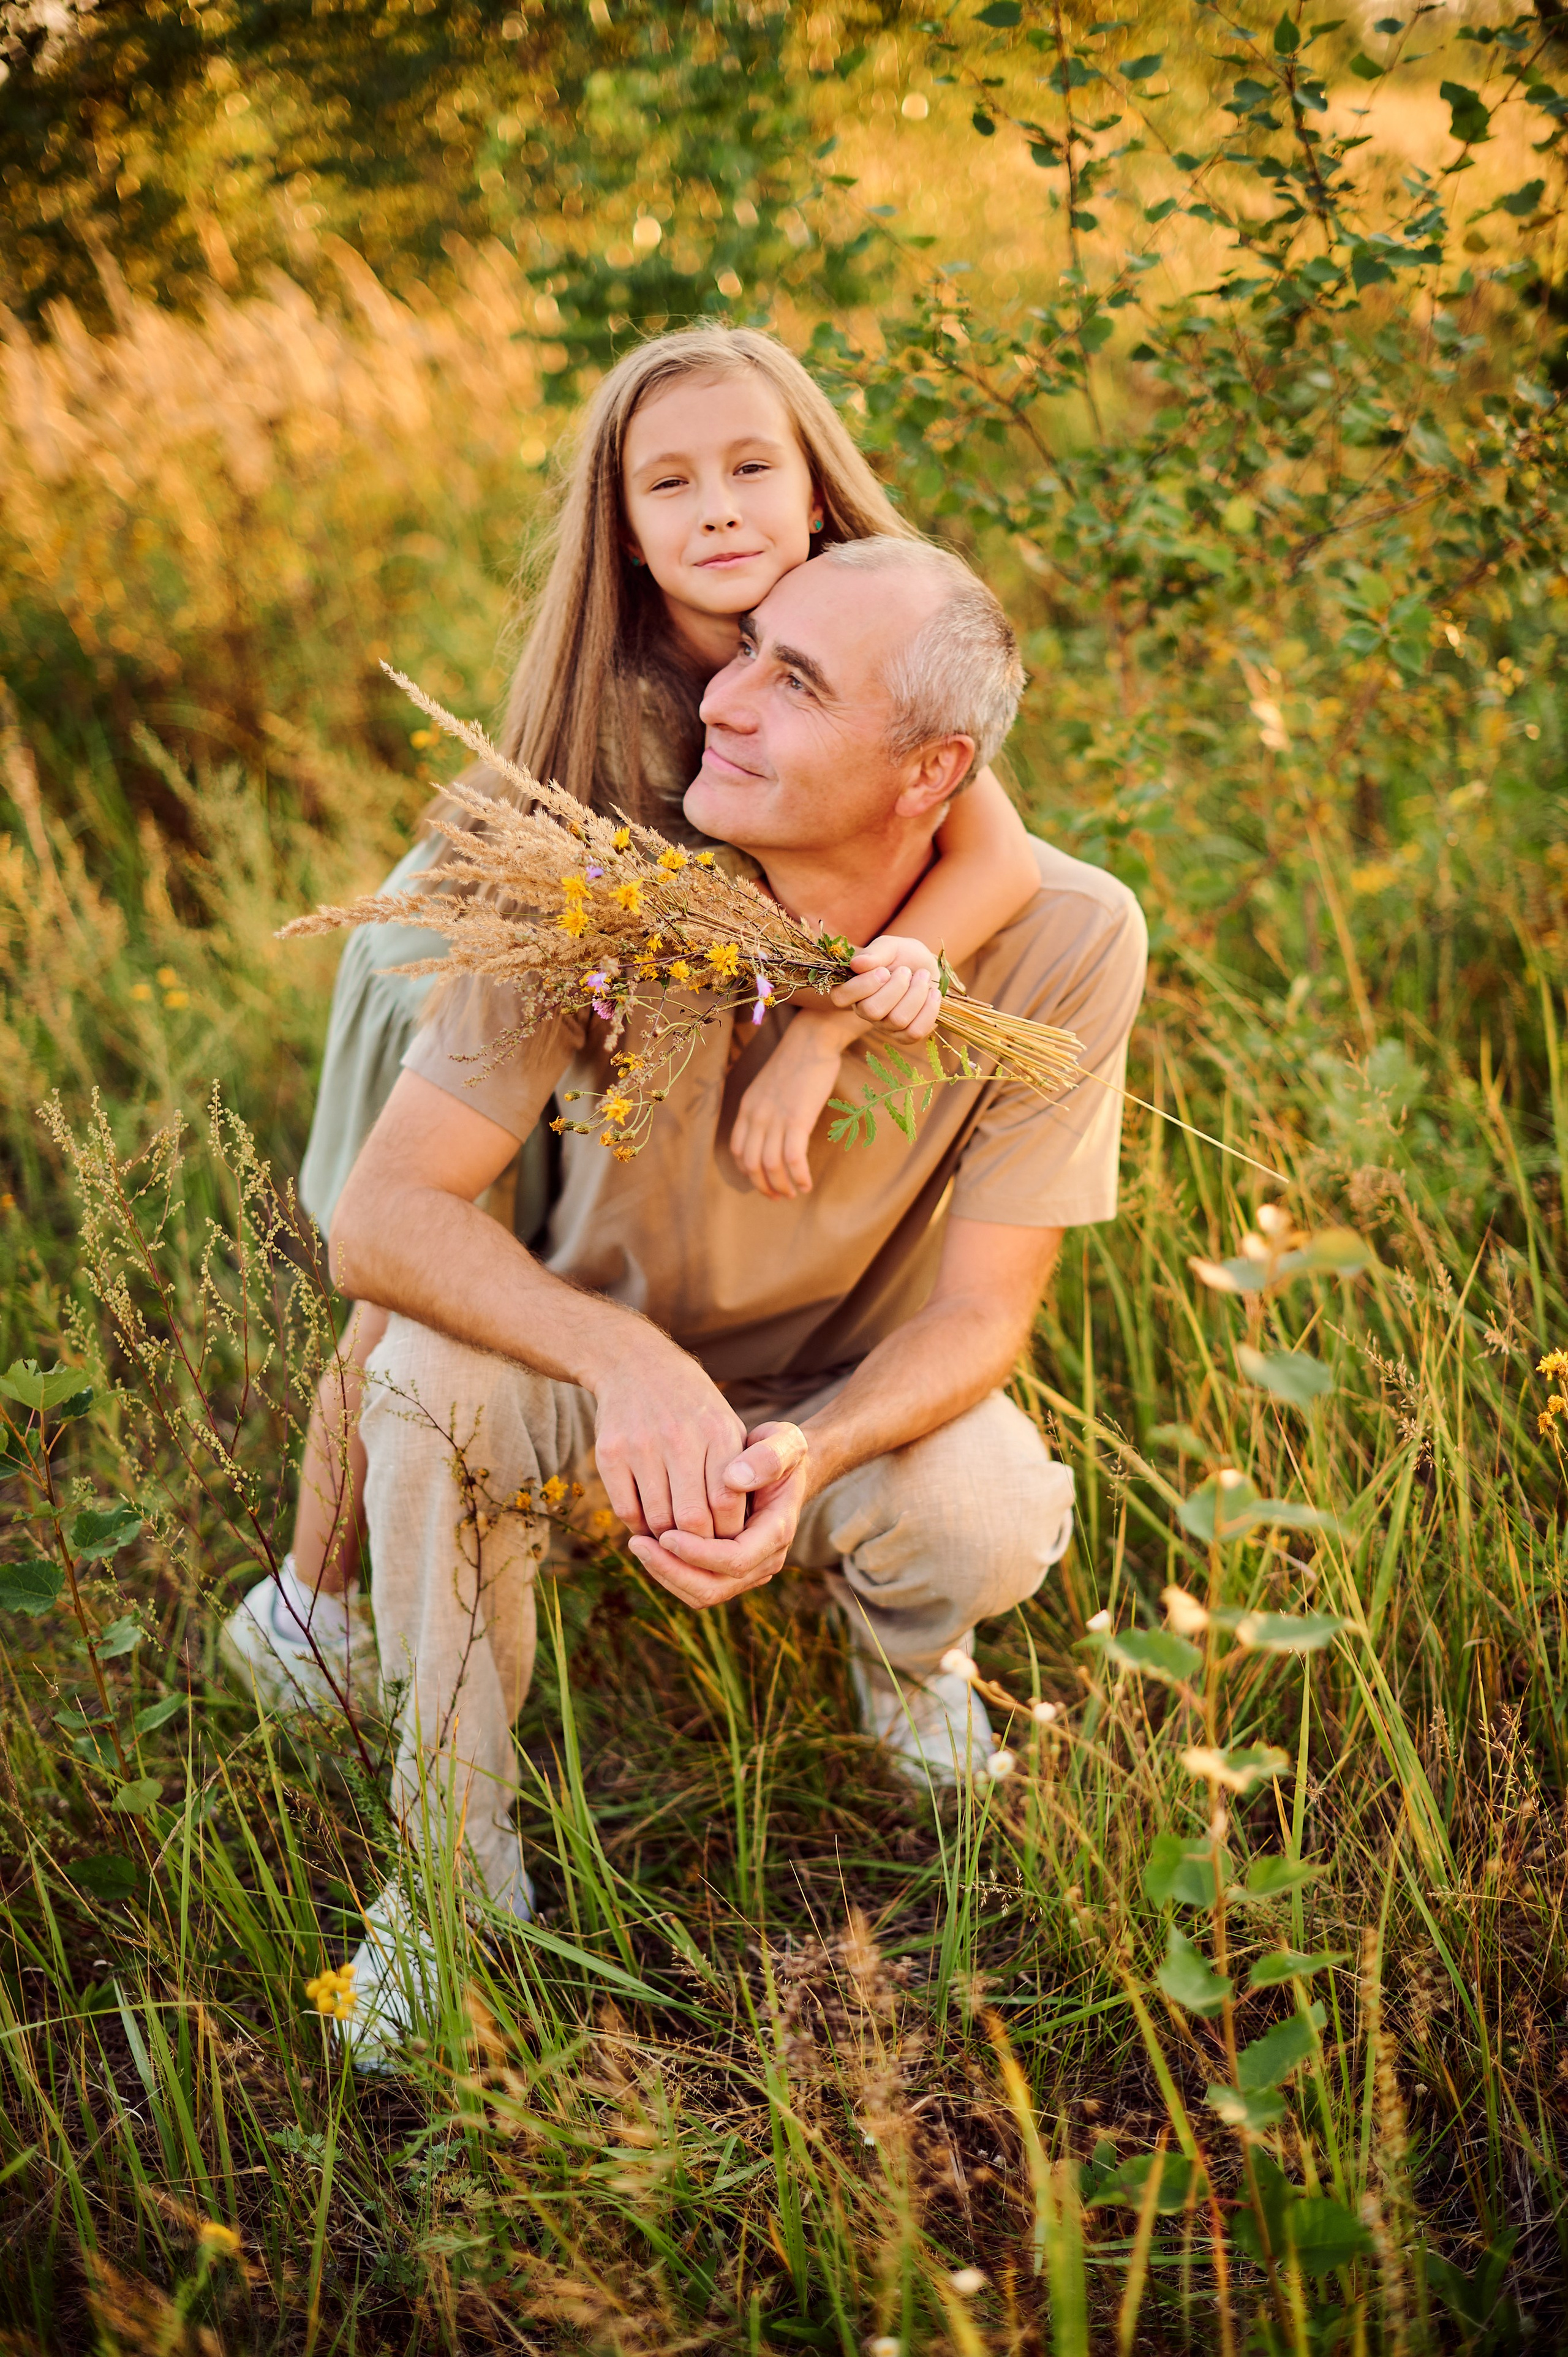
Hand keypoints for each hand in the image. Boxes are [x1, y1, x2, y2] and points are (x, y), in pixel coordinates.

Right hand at [590, 1337, 748, 1542]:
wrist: (634, 1364)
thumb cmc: (692, 1406)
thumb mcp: (726, 1425)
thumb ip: (739, 1471)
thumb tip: (743, 1529)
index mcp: (717, 1431)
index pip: (727, 1503)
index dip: (728, 1533)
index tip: (727, 1541)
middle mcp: (679, 1437)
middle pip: (692, 1519)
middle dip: (699, 1544)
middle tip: (700, 1549)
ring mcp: (641, 1444)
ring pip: (657, 1520)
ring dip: (667, 1539)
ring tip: (675, 1538)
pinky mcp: (609, 1452)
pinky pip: (626, 1510)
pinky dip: (639, 1527)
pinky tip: (648, 1521)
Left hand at [628, 1423, 809, 1607]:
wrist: (780, 1468)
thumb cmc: (778, 1450)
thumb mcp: (783, 1442)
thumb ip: (768, 1457)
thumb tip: (732, 1480)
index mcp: (777, 1532)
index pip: (736, 1560)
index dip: (699, 1553)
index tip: (666, 1534)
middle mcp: (765, 1560)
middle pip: (715, 1588)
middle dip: (674, 1571)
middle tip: (638, 1543)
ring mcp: (747, 1570)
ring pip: (702, 1593)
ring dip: (666, 1573)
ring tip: (638, 1543)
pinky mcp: (728, 1570)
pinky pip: (696, 1585)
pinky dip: (669, 1570)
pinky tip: (648, 1543)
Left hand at [729, 1011, 851, 1199]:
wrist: (812, 1040)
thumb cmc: (797, 1062)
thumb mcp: (769, 1087)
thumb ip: (766, 1109)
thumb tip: (774, 1132)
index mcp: (747, 1108)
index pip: (738, 1151)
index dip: (748, 1173)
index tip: (763, 1183)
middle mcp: (756, 1115)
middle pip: (751, 1163)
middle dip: (764, 1186)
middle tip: (779, 1197)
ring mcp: (775, 1118)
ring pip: (771, 1165)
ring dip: (782, 1186)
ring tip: (794, 1194)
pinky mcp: (797, 1119)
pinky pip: (793, 1158)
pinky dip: (798, 1176)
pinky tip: (806, 1184)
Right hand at [829, 933, 945, 1040]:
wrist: (926, 966)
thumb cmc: (902, 955)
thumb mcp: (889, 946)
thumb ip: (874, 953)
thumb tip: (857, 964)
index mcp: (850, 989)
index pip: (842, 997)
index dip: (863, 985)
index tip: (883, 970)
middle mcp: (863, 1011)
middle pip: (872, 1011)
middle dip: (896, 987)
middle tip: (906, 971)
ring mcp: (884, 1026)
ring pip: (897, 1020)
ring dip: (916, 994)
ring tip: (923, 977)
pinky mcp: (904, 1035)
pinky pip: (915, 1032)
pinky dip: (928, 1011)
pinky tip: (933, 994)